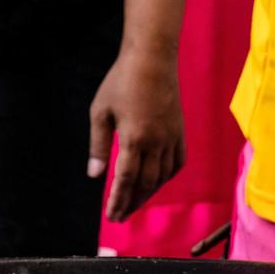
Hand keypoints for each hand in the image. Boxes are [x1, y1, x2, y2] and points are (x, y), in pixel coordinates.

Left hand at [88, 49, 184, 221]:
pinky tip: (156, 183)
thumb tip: (94, 174)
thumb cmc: (121, 81)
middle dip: (132, 203)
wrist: (152, 58)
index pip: (126, 179)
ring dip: (148, 194)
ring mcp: (171, 137)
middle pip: (145, 184)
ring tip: (134, 204)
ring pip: (162, 176)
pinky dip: (166, 177)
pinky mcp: (180, 131)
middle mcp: (156, 142)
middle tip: (119, 216)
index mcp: (134, 137)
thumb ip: (98, 146)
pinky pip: (177, 163)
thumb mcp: (100, 112)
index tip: (111, 215)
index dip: (118, 200)